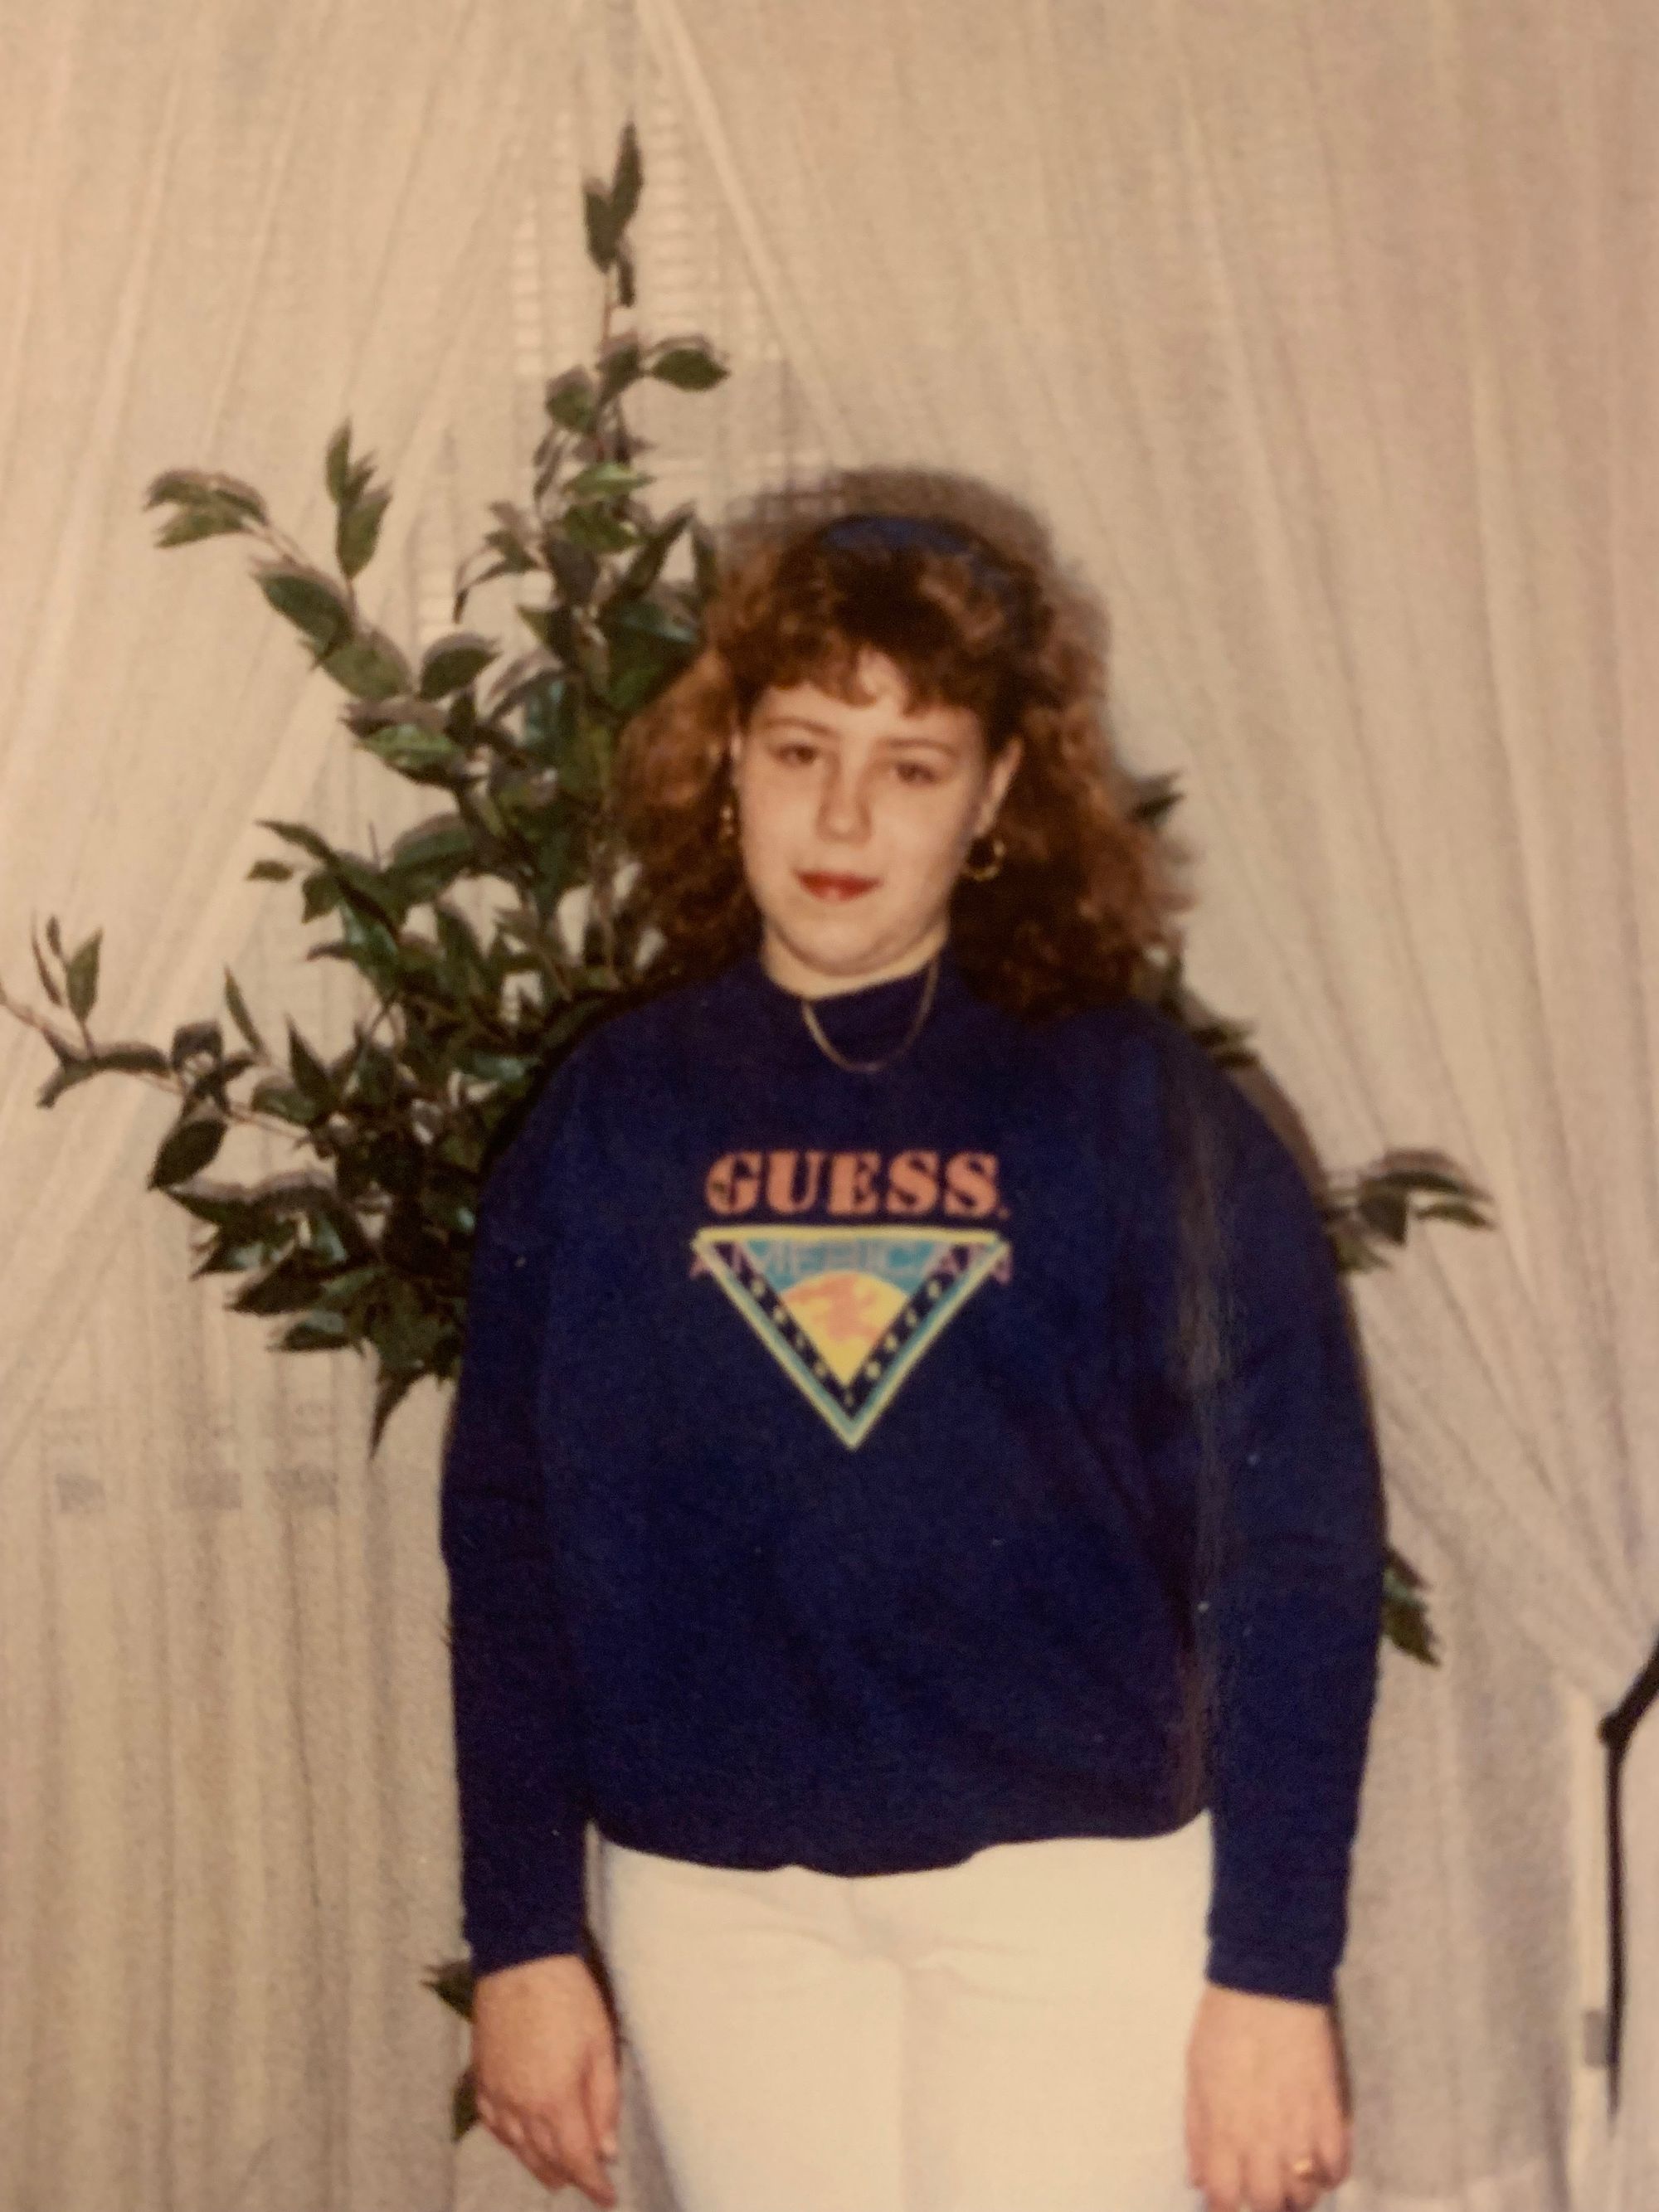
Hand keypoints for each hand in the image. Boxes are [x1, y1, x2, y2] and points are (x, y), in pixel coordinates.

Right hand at [471, 1952, 620, 2205]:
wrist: (520, 1960)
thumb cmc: (569, 1998)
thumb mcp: (601, 2045)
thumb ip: (604, 2102)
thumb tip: (607, 2150)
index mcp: (555, 2101)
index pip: (577, 2160)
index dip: (594, 2185)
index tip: (608, 2198)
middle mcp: (521, 2107)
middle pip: (545, 2160)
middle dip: (569, 2175)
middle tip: (588, 2180)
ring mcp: (496, 2094)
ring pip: (517, 2148)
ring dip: (539, 2163)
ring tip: (557, 2171)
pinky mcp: (481, 2077)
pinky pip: (493, 2125)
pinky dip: (510, 2141)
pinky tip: (518, 2141)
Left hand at [1184, 1981, 1350, 2211]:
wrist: (1269, 1985)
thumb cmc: (1223, 2025)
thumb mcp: (1195, 2075)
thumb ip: (1197, 2132)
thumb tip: (1198, 2179)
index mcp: (1224, 2130)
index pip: (1225, 2198)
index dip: (1224, 2208)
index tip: (1227, 2203)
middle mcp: (1263, 2140)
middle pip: (1270, 2204)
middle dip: (1264, 2204)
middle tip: (1262, 2187)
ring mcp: (1301, 2130)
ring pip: (1307, 2195)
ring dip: (1298, 2193)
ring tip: (1291, 2176)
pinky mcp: (1331, 2113)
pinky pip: (1338, 2167)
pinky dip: (1330, 2173)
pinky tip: (1319, 2161)